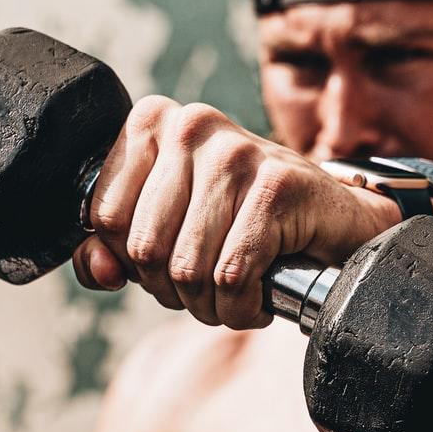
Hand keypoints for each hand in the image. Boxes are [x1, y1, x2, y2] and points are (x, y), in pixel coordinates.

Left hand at [73, 98, 401, 328]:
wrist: (336, 221)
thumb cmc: (244, 223)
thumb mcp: (169, 228)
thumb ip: (112, 248)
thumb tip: (96, 271)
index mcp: (153, 123)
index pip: (104, 216)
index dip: (131, 262)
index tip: (170, 264)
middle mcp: (191, 126)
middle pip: (143, 247)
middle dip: (173, 290)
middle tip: (208, 287)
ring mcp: (236, 152)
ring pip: (186, 268)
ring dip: (210, 305)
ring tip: (235, 294)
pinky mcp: (276, 187)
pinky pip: (231, 276)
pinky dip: (242, 308)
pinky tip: (258, 299)